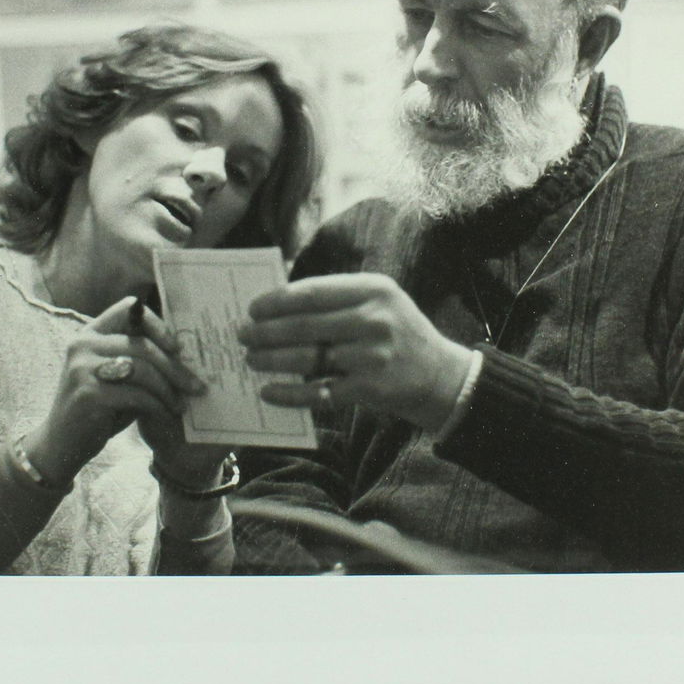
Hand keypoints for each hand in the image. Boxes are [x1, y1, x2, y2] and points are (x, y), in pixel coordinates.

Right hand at [22, 296, 210, 485]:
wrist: (61, 445)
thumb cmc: (98, 408)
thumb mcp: (116, 377)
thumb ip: (139, 360)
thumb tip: (185, 355)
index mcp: (90, 333)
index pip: (128, 310)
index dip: (157, 325)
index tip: (179, 347)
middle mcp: (83, 345)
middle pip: (141, 345)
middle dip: (174, 367)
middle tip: (197, 386)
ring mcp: (82, 368)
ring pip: (142, 369)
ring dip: (168, 389)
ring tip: (181, 404)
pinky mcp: (88, 394)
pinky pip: (136, 395)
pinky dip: (157, 406)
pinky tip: (166, 415)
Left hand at [239, 274, 474, 430]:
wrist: (441, 376)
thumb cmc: (399, 334)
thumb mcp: (380, 302)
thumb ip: (338, 297)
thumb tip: (279, 301)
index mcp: (373, 290)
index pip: (313, 292)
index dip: (277, 301)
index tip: (253, 308)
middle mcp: (374, 319)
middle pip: (305, 325)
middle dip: (267, 331)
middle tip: (242, 335)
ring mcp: (372, 356)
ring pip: (308, 358)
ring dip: (272, 360)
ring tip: (251, 360)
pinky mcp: (370, 389)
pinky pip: (319, 392)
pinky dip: (290, 393)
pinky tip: (269, 392)